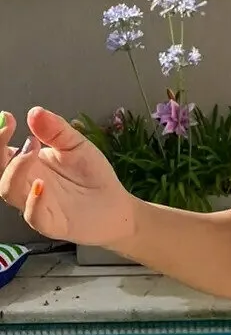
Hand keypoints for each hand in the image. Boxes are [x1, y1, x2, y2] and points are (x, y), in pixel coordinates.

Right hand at [0, 107, 135, 245]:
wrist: (115, 205)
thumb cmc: (92, 176)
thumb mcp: (76, 146)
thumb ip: (57, 131)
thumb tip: (35, 111)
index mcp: (27, 164)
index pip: (2, 151)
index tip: (7, 117)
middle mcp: (24, 183)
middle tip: (7, 129)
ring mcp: (34, 204)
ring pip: (9, 190)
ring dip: (15, 170)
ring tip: (31, 152)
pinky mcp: (49, 223)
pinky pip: (34, 214)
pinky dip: (34, 201)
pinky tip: (40, 185)